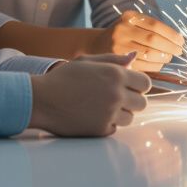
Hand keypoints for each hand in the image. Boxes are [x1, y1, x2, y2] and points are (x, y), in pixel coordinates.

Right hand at [29, 53, 149, 135]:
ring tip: (100, 107)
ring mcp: (109, 113)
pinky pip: (114, 128)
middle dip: (131, 101)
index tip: (128, 87)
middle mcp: (116, 94)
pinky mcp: (101, 129)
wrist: (41, 100)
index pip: (145, 83)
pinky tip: (92, 116)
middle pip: (142, 103)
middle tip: (114, 98)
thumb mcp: (87, 62)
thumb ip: (113, 59)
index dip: (137, 85)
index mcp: (116, 74)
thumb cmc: (63, 78)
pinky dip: (106, 124)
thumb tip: (134, 57)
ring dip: (120, 114)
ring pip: (130, 118)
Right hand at [98, 15, 184, 72]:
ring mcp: (118, 46)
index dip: (171, 34)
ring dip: (163, 57)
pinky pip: (142, 65)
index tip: (181, 41)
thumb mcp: (133, 24)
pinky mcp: (117, 61)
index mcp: (129, 17)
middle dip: (170, 46)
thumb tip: (178, 40)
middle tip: (179, 51)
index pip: (155, 25)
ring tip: (169, 57)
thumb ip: (151, 28)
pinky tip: (160, 64)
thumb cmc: (124, 35)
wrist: (96, 44)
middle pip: (153, 39)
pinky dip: (154, 66)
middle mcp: (122, 30)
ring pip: (148, 53)